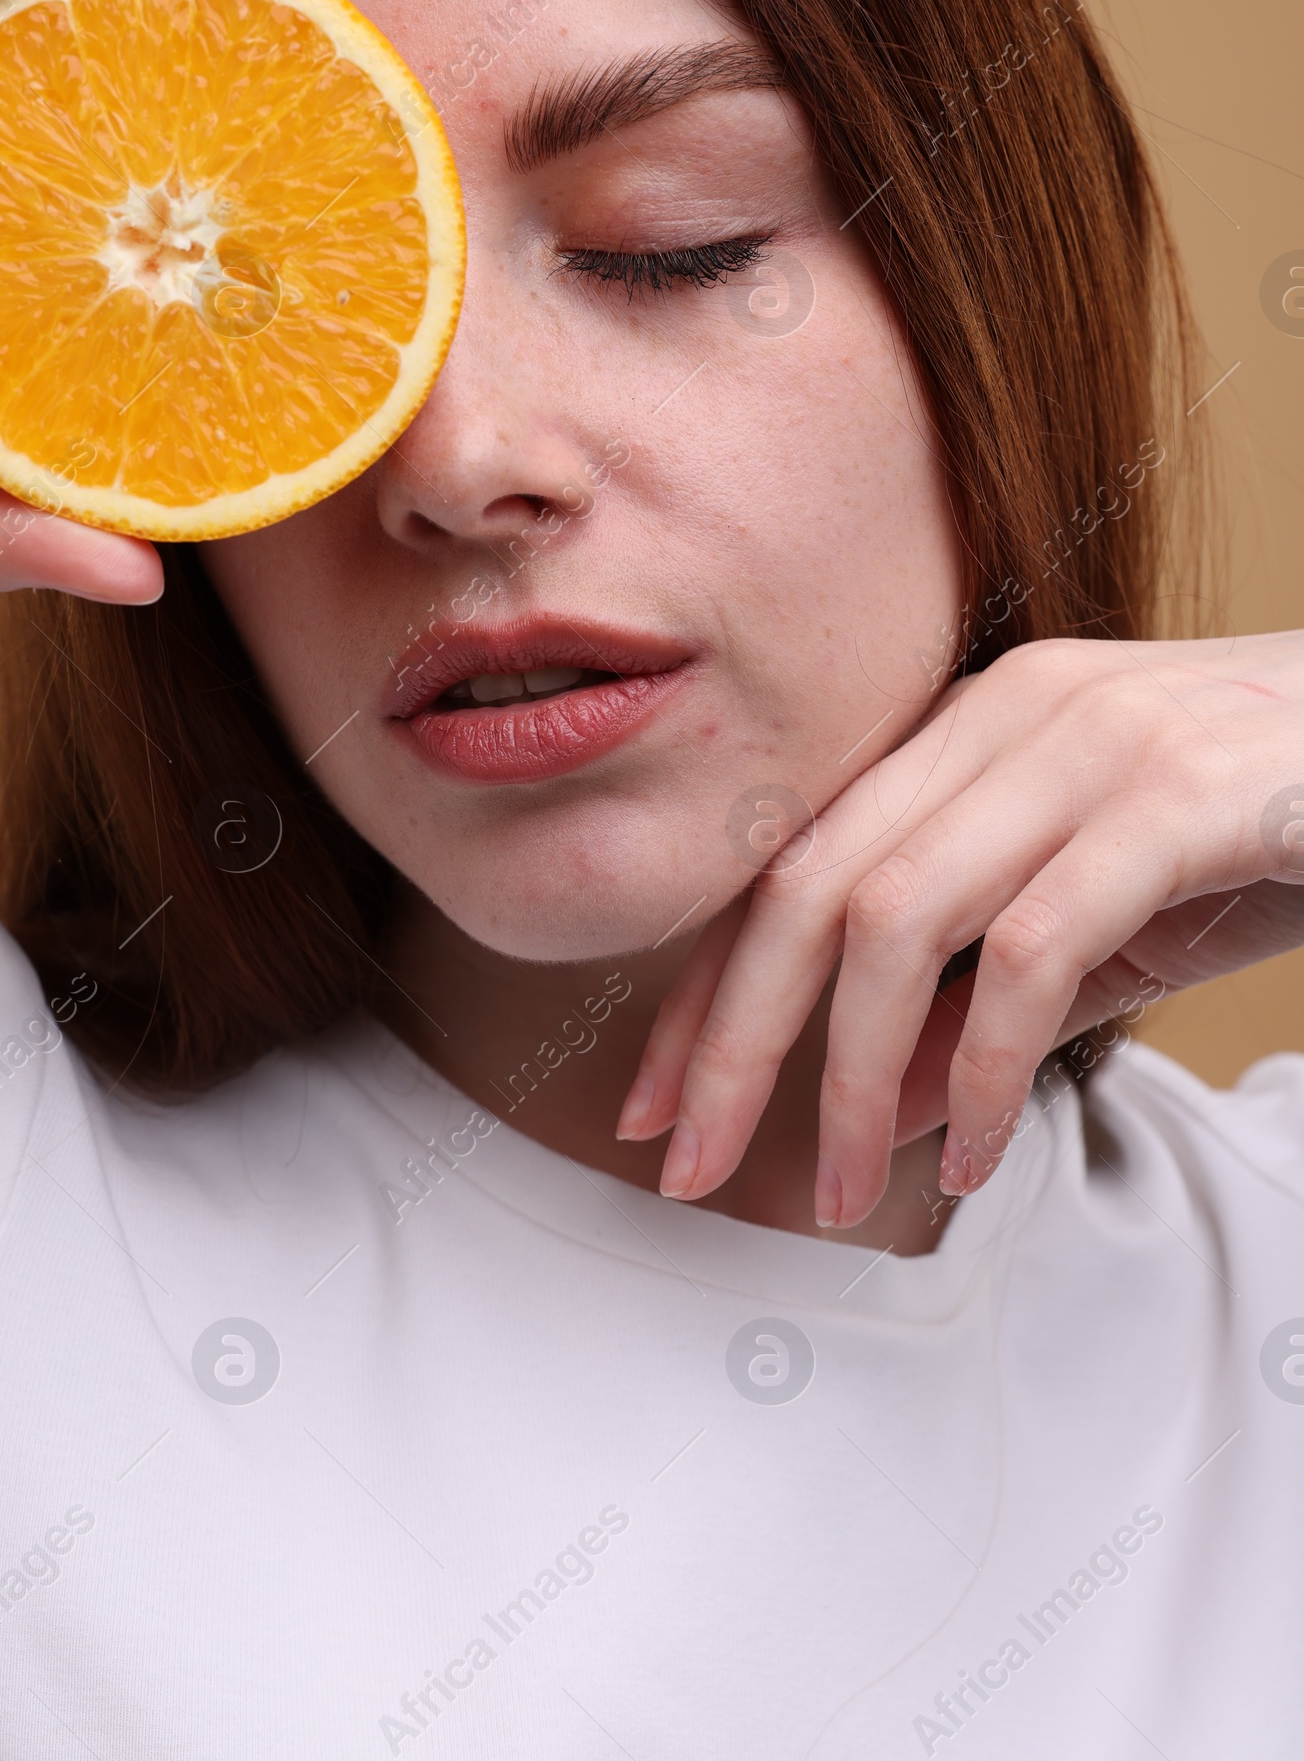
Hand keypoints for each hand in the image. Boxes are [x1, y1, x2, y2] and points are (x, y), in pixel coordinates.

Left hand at [617, 632, 1303, 1224]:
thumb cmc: (1267, 831)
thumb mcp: (1100, 926)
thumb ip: (980, 1002)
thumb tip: (872, 1104)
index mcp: (969, 723)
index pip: (790, 859)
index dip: (708, 987)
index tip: (655, 1101)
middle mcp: (1007, 712)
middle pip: (809, 884)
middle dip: (735, 1040)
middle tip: (693, 1164)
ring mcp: (1091, 740)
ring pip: (896, 917)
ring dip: (847, 1076)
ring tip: (836, 1187)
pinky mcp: (1182, 795)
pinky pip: (1035, 949)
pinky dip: (987, 1069)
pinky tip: (980, 1151)